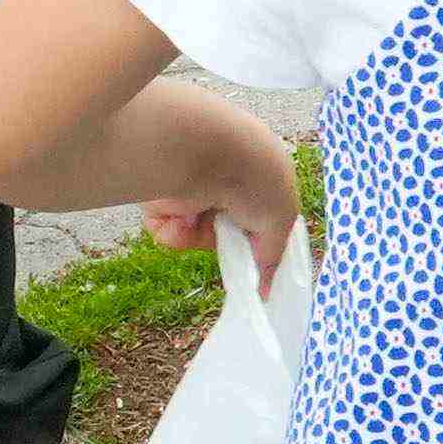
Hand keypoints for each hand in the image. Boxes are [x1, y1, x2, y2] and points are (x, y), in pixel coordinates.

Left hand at [140, 110, 302, 293]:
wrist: (203, 152)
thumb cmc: (253, 177)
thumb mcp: (280, 219)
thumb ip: (273, 256)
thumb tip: (266, 291)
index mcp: (255, 170)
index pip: (256, 212)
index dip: (256, 237)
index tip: (256, 259)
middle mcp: (221, 176)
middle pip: (223, 230)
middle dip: (225, 240)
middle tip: (229, 241)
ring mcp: (191, 185)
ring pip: (195, 234)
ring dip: (199, 237)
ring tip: (200, 221)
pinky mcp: (161, 194)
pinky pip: (168, 231)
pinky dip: (175, 232)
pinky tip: (180, 219)